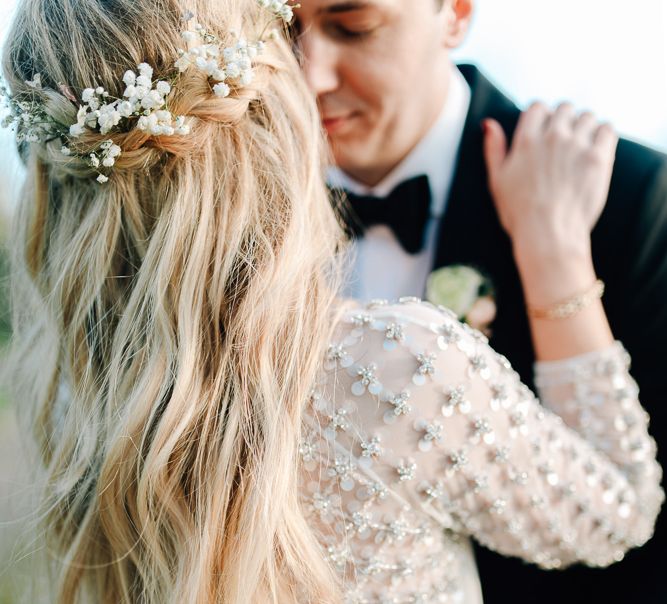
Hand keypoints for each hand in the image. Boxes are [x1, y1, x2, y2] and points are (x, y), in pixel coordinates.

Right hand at [482, 102, 617, 259]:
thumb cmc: (519, 213)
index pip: (538, 107)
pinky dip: (603, 134)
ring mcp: (576, 146)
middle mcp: (551, 137)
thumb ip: (493, 149)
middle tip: (566, 137)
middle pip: (565, 108)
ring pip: (587, 117)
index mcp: (525, 141)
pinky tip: (597, 148)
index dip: (542, 115)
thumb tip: (489, 123)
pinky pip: (607, 129)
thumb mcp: (497, 181)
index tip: (545, 128)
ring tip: (582, 144)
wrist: (548, 235)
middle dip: (565, 118)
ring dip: (585, 126)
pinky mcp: (597, 159)